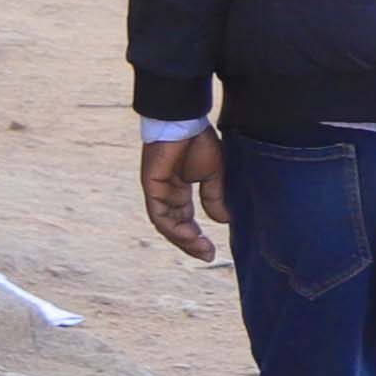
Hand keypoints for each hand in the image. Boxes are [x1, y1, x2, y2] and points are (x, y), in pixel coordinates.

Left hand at [140, 128, 223, 261]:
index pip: (185, 219)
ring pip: (166, 224)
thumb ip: (215, 197)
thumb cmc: (199, 141)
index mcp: (179, 189)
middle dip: (190, 243)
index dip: (197, 236)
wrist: (185, 120)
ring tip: (201, 249)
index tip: (212, 250)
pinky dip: (173, 227)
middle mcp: (166, 192)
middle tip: (208, 256)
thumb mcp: (214, 174)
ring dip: (183, 239)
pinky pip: (159, 214)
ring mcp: (157, 190)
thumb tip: (223, 221)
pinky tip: (189, 236)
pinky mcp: (152, 186)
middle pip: (175, 225)